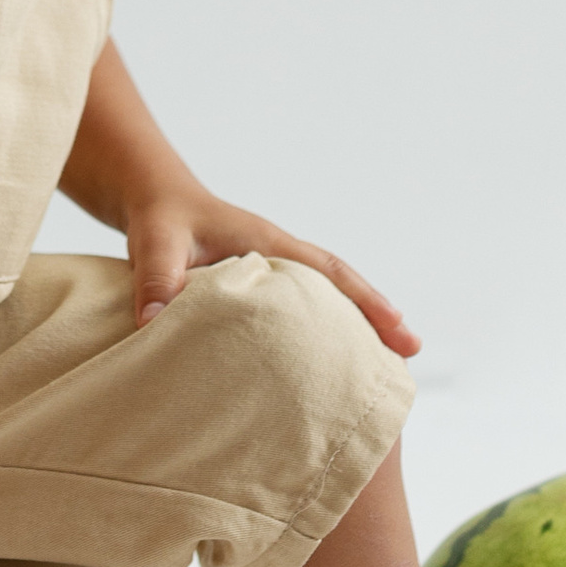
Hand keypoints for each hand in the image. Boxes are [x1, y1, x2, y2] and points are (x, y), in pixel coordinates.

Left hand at [122, 186, 421, 359]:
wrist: (154, 199)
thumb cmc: (160, 217)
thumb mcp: (156, 241)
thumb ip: (156, 278)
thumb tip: (153, 324)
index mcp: (268, 242)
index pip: (328, 270)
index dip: (363, 297)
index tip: (397, 325)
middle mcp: (280, 256)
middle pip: (341, 287)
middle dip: (376, 317)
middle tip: (412, 355)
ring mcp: (273, 271)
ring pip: (325, 299)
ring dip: (353, 326)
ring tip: (383, 367)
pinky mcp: (260, 288)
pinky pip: (300, 310)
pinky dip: (321, 330)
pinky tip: (325, 364)